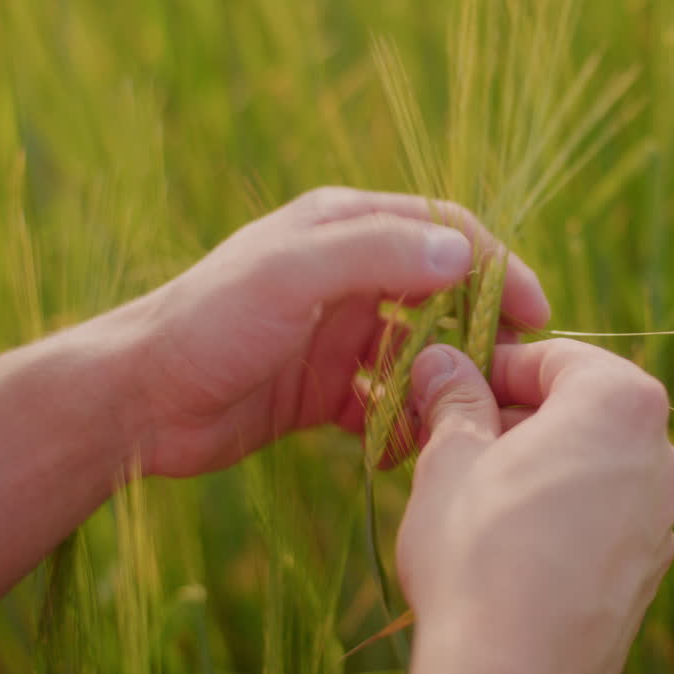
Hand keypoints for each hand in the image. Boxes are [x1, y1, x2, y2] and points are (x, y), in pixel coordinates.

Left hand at [115, 186, 550, 477]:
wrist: (138, 402)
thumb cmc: (208, 322)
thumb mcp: (291, 274)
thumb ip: (376, 254)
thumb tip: (463, 253)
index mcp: (342, 226)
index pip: (443, 229)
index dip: (496, 265)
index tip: (535, 312)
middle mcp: (347, 275)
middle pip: (441, 293)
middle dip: (478, 332)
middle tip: (504, 376)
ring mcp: (338, 335)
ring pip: (420, 353)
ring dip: (442, 382)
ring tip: (457, 418)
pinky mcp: (327, 389)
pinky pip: (388, 401)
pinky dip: (405, 422)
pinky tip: (406, 447)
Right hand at [396, 340, 673, 673]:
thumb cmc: (478, 556)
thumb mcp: (450, 459)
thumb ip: (454, 399)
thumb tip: (441, 360)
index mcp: (622, 404)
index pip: (556, 356)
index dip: (495, 364)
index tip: (452, 383)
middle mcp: (661, 454)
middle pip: (579, 407)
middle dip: (515, 415)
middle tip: (451, 435)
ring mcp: (662, 516)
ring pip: (591, 462)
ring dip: (536, 461)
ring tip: (472, 488)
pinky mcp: (647, 569)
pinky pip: (602, 513)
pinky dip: (561, 508)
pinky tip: (508, 537)